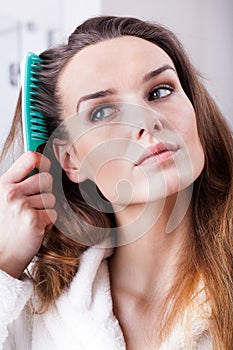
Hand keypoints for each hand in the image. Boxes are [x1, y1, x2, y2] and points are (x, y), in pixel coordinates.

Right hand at [0, 152, 56, 277]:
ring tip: (30, 220)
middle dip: (45, 191)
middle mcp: (12, 193)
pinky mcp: (34, 221)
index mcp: (3, 185)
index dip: (42, 160)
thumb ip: (15, 184)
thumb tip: (37, 169)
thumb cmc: (2, 230)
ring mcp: (23, 206)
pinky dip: (47, 223)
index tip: (45, 165)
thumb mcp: (1, 200)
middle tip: (35, 204)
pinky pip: (53, 214)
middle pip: (46, 178)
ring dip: (45, 210)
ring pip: (51, 198)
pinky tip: (33, 229)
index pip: (29, 158)